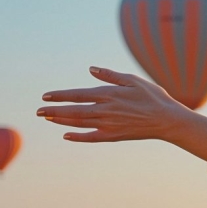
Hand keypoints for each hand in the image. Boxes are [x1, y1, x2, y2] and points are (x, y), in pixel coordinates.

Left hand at [38, 67, 206, 162]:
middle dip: (53, 111)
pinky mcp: (114, 136)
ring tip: (48, 119)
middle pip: (73, 111)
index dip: (59, 95)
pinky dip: (78, 137)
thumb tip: (91, 69)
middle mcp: (105, 110)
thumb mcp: (133, 80)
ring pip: (79, 123)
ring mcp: (109, 125)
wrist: (168, 121)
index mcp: (108, 94)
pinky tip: (66, 136)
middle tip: (38, 111)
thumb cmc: (153, 97)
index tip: (45, 96)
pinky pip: (91, 137)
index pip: (77, 94)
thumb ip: (110, 75)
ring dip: (61, 121)